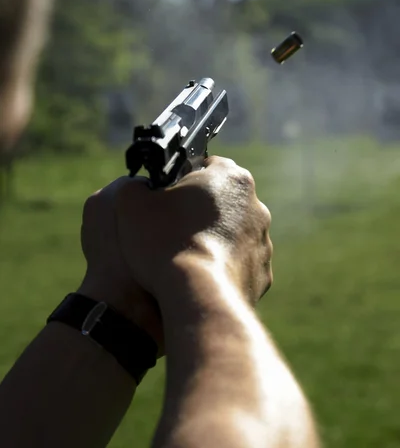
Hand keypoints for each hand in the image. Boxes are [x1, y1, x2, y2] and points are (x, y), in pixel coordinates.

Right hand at [79, 156, 272, 351]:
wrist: (195, 296)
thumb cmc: (163, 243)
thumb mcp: (130, 202)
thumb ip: (135, 185)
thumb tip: (138, 188)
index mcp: (229, 176)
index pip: (204, 166)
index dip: (181, 181)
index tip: (166, 198)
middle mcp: (254, 205)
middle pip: (220, 201)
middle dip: (198, 211)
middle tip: (171, 229)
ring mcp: (262, 241)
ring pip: (231, 234)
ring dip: (212, 240)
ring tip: (183, 257)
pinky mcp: (262, 274)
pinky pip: (237, 266)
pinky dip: (221, 269)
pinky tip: (198, 278)